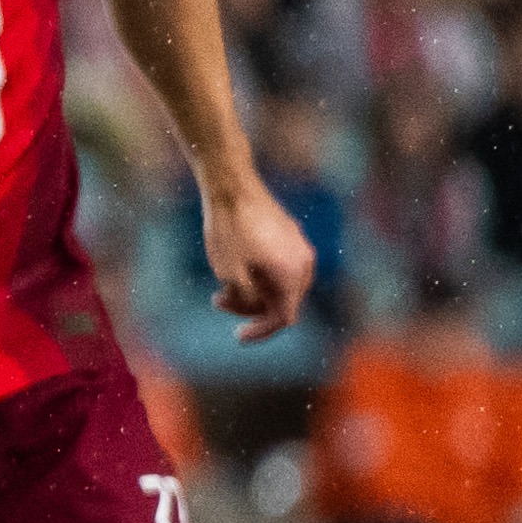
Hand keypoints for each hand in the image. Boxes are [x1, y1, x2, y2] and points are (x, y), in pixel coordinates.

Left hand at [203, 178, 318, 343]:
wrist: (232, 186)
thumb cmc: (228, 229)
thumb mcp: (230, 274)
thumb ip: (248, 300)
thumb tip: (259, 309)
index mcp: (293, 274)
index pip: (283, 317)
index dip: (261, 331)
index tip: (238, 336)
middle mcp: (304, 262)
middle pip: (282, 301)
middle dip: (250, 308)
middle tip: (218, 300)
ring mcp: (298, 247)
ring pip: (279, 283)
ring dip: (251, 291)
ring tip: (219, 287)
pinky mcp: (289, 236)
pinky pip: (278, 266)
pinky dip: (258, 274)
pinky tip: (231, 269)